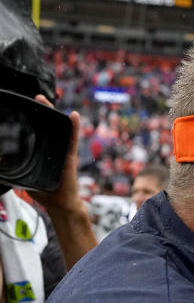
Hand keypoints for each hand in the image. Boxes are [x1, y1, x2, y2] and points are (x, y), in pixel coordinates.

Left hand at [28, 95, 85, 219]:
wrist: (59, 204)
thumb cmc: (45, 191)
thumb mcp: (24, 177)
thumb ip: (11, 169)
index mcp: (43, 152)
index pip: (38, 132)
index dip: (32, 119)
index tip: (25, 108)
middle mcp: (54, 149)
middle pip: (49, 126)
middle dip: (43, 111)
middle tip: (37, 98)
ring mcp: (62, 151)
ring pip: (60, 129)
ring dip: (55, 114)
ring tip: (46, 101)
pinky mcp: (69, 157)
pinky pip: (72, 140)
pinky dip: (74, 127)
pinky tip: (73, 116)